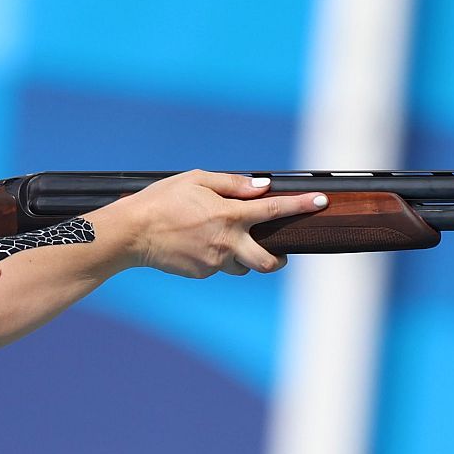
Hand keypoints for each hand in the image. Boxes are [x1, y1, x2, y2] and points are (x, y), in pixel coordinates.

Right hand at [104, 170, 327, 277]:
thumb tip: (262, 187)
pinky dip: (217, 257)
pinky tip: (198, 244)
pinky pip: (219, 267)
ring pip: (243, 267)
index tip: (322, 202)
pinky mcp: (201, 273)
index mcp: (229, 215)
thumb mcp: (197, 179)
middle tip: (280, 252)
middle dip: (280, 259)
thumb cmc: (162, 200)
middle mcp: (227, 243)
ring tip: (225, 241)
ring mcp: (214, 262)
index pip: (275, 210)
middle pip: (269, 262)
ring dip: (244, 257)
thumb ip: (233, 184)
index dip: (301, 206)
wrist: (131, 233)